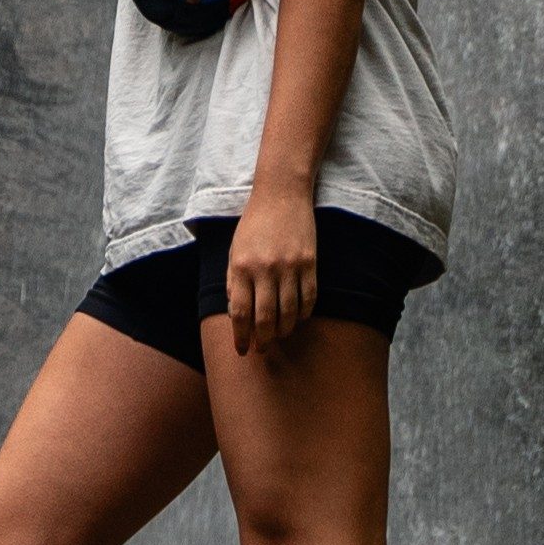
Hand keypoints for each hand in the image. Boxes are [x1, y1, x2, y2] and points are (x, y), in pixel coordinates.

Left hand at [223, 189, 318, 356]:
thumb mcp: (234, 250)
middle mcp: (265, 269)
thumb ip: (233, 281)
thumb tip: (237, 314)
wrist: (281, 194)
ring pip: (289, 312)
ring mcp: (289, 266)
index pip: (240, 313)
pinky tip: (298, 319)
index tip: (241, 350)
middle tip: (262, 349)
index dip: (241, 336)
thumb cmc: (254, 224)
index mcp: (241, 266)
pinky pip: (309, 298)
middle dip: (263, 340)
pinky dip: (304, 314)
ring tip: (280, 336)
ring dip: (284, 330)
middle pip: (265, 318)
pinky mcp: (310, 263)